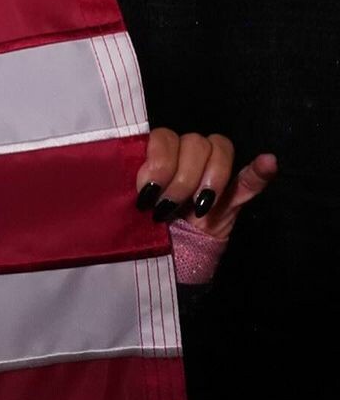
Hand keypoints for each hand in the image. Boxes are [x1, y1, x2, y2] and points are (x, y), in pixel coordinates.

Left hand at [135, 130, 278, 241]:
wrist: (167, 262)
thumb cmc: (143, 231)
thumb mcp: (131, 210)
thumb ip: (135, 191)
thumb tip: (141, 185)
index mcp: (159, 157)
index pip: (164, 137)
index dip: (159, 161)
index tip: (148, 193)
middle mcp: (186, 158)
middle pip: (194, 142)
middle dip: (181, 177)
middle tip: (168, 207)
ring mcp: (214, 175)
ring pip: (220, 150)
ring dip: (209, 177)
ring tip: (196, 208)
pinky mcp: (236, 196)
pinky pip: (252, 177)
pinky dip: (260, 171)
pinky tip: (268, 162)